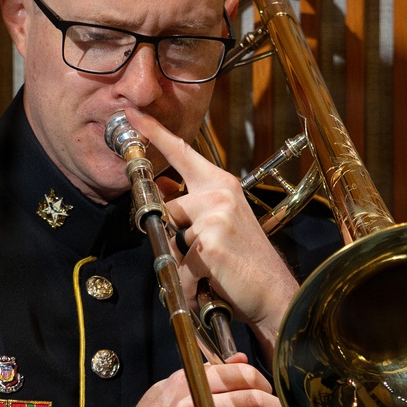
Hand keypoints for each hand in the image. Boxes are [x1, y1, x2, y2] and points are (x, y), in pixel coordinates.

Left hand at [122, 105, 298, 354]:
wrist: (275, 292)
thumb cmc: (246, 260)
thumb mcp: (221, 221)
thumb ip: (192, 204)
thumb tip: (162, 188)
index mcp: (221, 184)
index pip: (181, 153)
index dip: (154, 133)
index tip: (131, 114)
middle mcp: (218, 194)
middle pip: (168, 208)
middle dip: (175, 236)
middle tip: (204, 253)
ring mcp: (214, 217)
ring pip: (172, 239)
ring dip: (184, 262)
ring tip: (212, 270)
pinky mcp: (208, 245)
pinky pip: (180, 267)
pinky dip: (190, 283)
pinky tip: (212, 284)